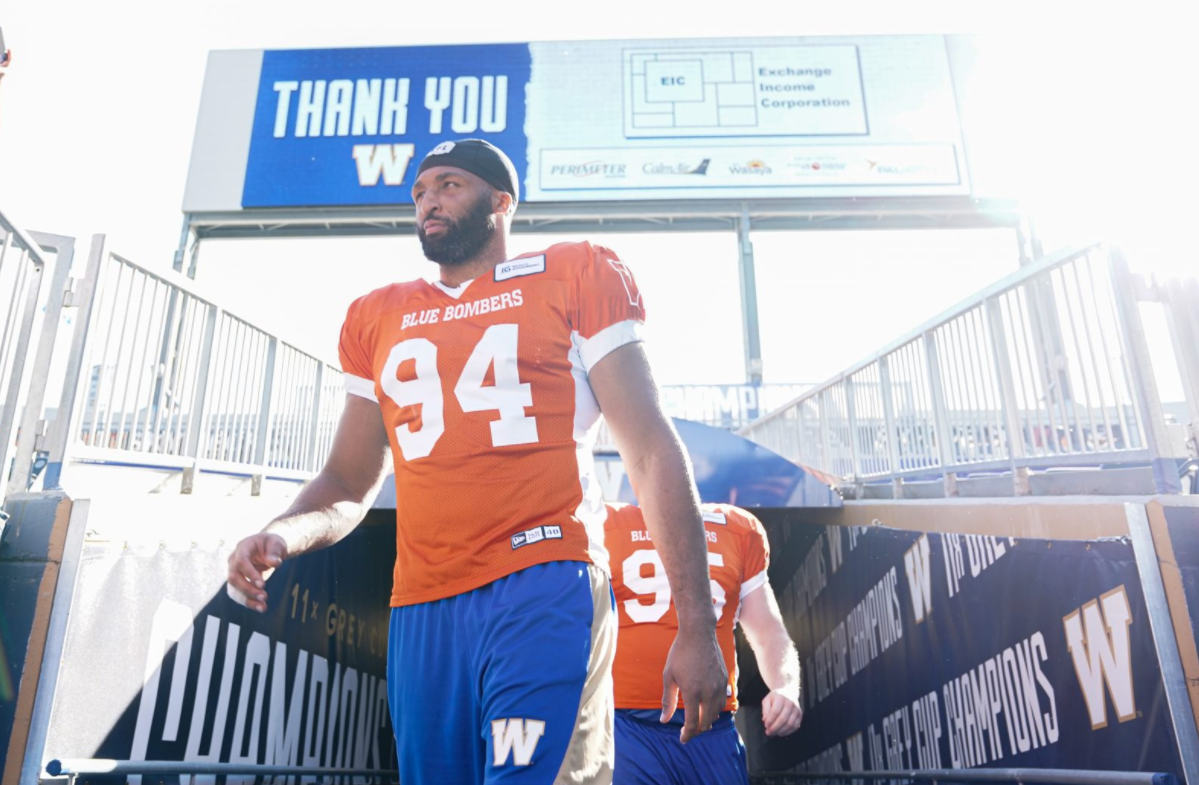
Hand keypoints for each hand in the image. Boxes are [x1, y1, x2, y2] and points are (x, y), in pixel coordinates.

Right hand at [226, 532, 287, 612]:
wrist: (269, 548)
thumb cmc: (272, 544)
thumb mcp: (277, 543)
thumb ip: (275, 552)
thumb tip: (275, 563)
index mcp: (242, 548)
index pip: (241, 562)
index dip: (250, 574)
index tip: (263, 585)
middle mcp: (234, 561)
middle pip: (234, 578)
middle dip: (248, 589)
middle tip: (264, 597)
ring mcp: (234, 572)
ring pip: (233, 589)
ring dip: (247, 600)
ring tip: (263, 607)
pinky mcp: (238, 583)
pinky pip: (239, 595)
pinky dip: (248, 602)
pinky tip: (261, 608)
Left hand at [661, 626, 727, 743]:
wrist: (699, 634)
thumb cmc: (680, 654)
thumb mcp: (668, 676)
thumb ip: (667, 700)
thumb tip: (664, 720)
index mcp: (692, 692)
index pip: (692, 723)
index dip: (687, 734)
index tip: (682, 738)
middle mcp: (709, 692)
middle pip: (706, 723)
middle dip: (696, 731)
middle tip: (687, 731)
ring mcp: (719, 687)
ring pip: (716, 714)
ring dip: (706, 721)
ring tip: (695, 719)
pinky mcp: (725, 681)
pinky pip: (722, 703)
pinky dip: (714, 710)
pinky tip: (705, 708)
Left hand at [762, 688, 802, 736]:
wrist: (788, 692)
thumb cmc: (776, 698)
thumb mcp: (767, 699)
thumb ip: (765, 709)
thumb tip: (765, 720)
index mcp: (781, 698)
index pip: (775, 711)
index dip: (770, 720)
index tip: (765, 725)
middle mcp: (790, 703)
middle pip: (783, 719)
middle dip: (775, 728)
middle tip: (768, 732)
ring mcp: (796, 709)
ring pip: (790, 724)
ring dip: (781, 731)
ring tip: (774, 733)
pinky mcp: (800, 715)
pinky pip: (795, 726)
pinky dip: (788, 732)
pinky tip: (781, 733)